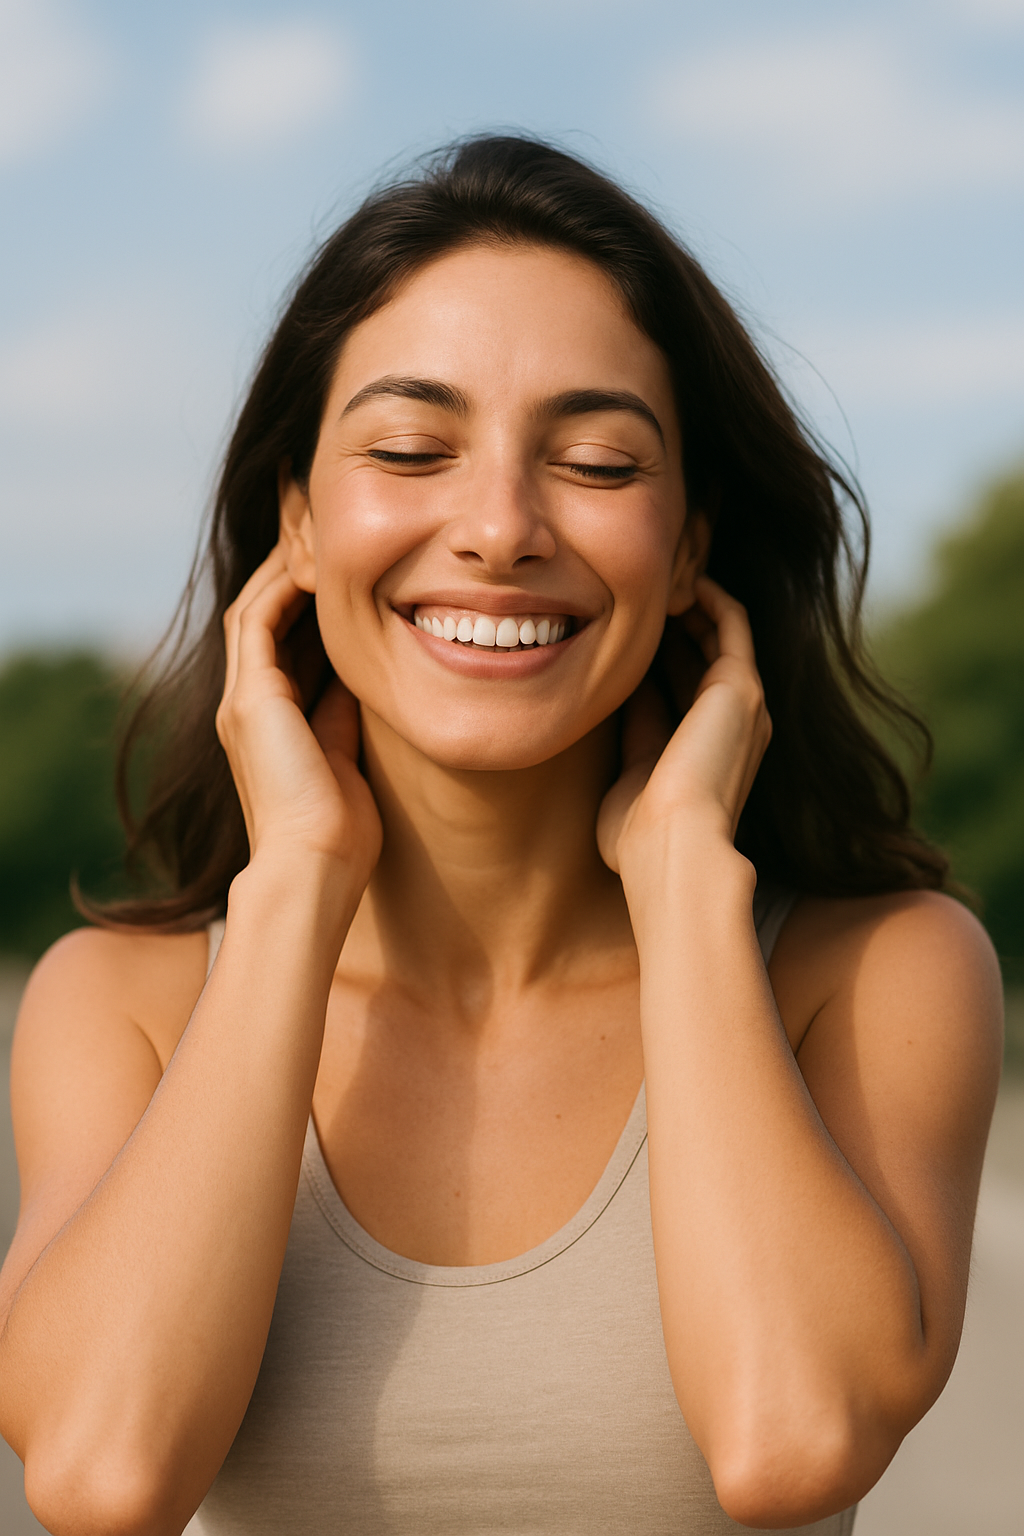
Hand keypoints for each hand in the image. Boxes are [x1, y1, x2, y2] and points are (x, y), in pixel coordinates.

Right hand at [215, 543, 382, 881]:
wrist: (316, 868)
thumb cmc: (340, 833)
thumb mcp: (347, 754)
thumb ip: (344, 712)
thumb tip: (362, 674)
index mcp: (269, 720)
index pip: (281, 640)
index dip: (309, 601)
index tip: (347, 571)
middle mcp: (247, 704)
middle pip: (261, 613)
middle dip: (292, 572)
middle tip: (329, 535)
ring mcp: (243, 700)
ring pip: (253, 606)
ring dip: (284, 567)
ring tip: (320, 534)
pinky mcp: (251, 699)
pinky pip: (258, 620)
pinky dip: (282, 586)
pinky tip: (317, 564)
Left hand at [597, 576, 770, 876]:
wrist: (672, 847)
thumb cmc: (639, 836)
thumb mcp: (627, 775)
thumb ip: (630, 737)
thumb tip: (614, 695)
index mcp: (705, 748)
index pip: (679, 684)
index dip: (650, 652)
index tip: (616, 625)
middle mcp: (734, 724)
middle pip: (702, 654)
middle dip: (670, 621)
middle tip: (635, 589)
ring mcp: (742, 704)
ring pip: (718, 631)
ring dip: (688, 600)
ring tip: (654, 573)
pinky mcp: (741, 685)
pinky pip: (730, 621)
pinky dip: (708, 594)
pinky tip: (676, 575)